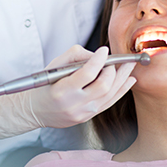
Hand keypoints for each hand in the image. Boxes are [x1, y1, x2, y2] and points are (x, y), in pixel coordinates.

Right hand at [0, 45, 136, 140]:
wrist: (36, 110)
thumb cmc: (44, 85)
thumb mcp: (54, 65)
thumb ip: (76, 56)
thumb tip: (97, 55)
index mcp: (62, 90)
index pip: (87, 74)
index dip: (98, 60)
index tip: (104, 50)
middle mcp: (74, 104)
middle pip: (103, 86)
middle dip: (114, 70)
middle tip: (116, 60)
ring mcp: (83, 113)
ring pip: (110, 95)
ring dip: (122, 78)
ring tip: (129, 66)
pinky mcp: (89, 116)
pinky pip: (110, 102)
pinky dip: (122, 90)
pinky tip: (129, 80)